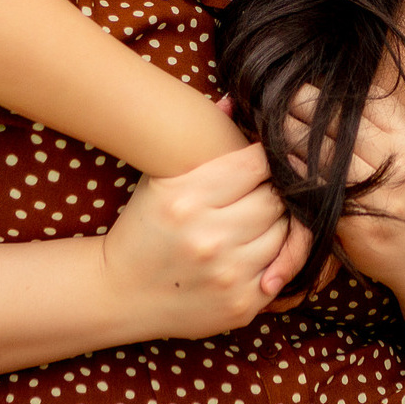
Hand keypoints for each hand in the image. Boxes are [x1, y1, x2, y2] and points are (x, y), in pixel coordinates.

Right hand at [98, 145, 309, 338]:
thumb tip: (237, 98)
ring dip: (279, 224)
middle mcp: (209, 237)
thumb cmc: (144, 227)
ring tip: (260, 218)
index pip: (258, 163)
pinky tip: (259, 248)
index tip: (266, 160)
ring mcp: (227, 274)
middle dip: (273, 192)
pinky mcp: (240, 305)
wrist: (119, 293)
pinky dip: (279, 258)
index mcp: (187, 198)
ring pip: (285, 233)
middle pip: (276, 199)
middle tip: (264, 190)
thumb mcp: (163, 180)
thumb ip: (202, 139)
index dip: (268, 158)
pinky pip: (283, 270)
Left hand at [285, 71, 404, 299]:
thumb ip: (383, 122)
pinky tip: (279, 158)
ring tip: (269, 119)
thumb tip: (339, 92)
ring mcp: (374, 192)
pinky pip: (315, 187)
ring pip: (322, 151)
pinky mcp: (353, 221)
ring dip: (290, 133)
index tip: (300, 83)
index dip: (326, 91)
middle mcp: (395, 161)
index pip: (360, 101)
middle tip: (275, 93)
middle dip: (301, 105)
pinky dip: (295, 169)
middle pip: (337, 122)